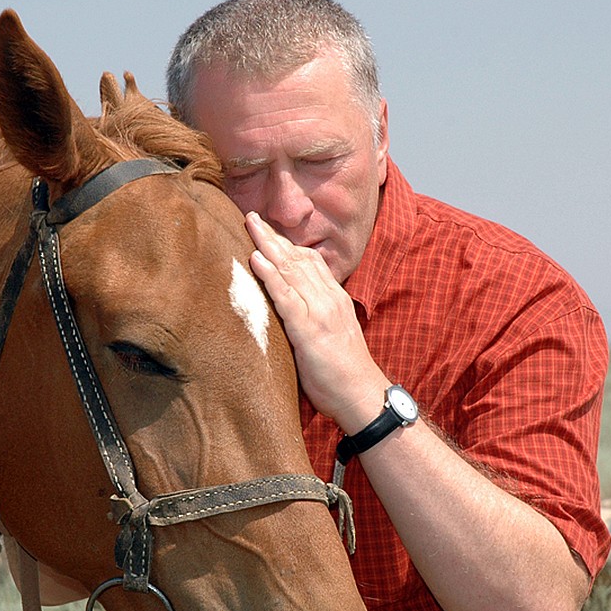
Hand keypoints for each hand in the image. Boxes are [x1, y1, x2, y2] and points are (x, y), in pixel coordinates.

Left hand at [245, 212, 387, 430]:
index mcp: (334, 299)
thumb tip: (294, 313)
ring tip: (249, 224)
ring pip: (291, 269)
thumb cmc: (343, 373)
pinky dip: (270, 275)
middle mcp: (328, 298)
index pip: (310, 262)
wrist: (361, 394)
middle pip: (298, 258)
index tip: (268, 231)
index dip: (288, 244)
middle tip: (252, 216)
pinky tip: (256, 259)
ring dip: (267, 245)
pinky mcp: (309, 327)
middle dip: (273, 236)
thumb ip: (315, 318)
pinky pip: (286, 296)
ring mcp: (319, 311)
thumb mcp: (332, 336)